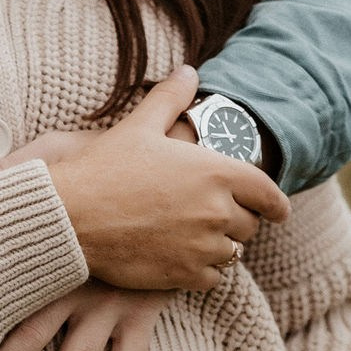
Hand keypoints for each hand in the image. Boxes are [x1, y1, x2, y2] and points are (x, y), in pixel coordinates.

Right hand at [48, 65, 290, 291]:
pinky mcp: (182, 274)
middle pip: (249, 226)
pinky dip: (203, 273)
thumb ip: (171, 98)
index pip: (269, 194)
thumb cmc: (104, 169)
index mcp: (216, 171)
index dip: (276, 204)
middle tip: (217, 220)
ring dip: (220, 248)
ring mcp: (202, 246)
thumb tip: (188, 71)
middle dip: (238, 223)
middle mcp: (217, 210)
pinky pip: (211, 279)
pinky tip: (185, 263)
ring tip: (200, 242)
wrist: (72, 216)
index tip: (278, 211)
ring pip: (231, 253)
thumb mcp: (139, 125)